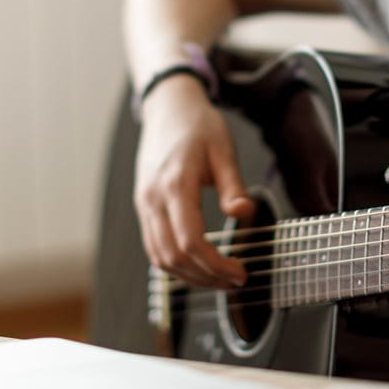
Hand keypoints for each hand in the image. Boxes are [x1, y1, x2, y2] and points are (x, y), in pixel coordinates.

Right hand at [134, 76, 254, 287]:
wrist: (168, 108)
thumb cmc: (198, 126)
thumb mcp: (224, 150)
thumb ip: (233, 185)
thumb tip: (244, 213)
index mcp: (174, 185)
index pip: (190, 241)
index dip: (215, 264)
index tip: (240, 271)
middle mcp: (153, 199)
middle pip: (173, 257)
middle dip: (206, 276)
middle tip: (236, 279)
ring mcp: (144, 205)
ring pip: (160, 258)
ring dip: (190, 276)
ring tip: (221, 278)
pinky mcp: (144, 207)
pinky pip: (154, 247)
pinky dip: (176, 264)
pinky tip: (200, 265)